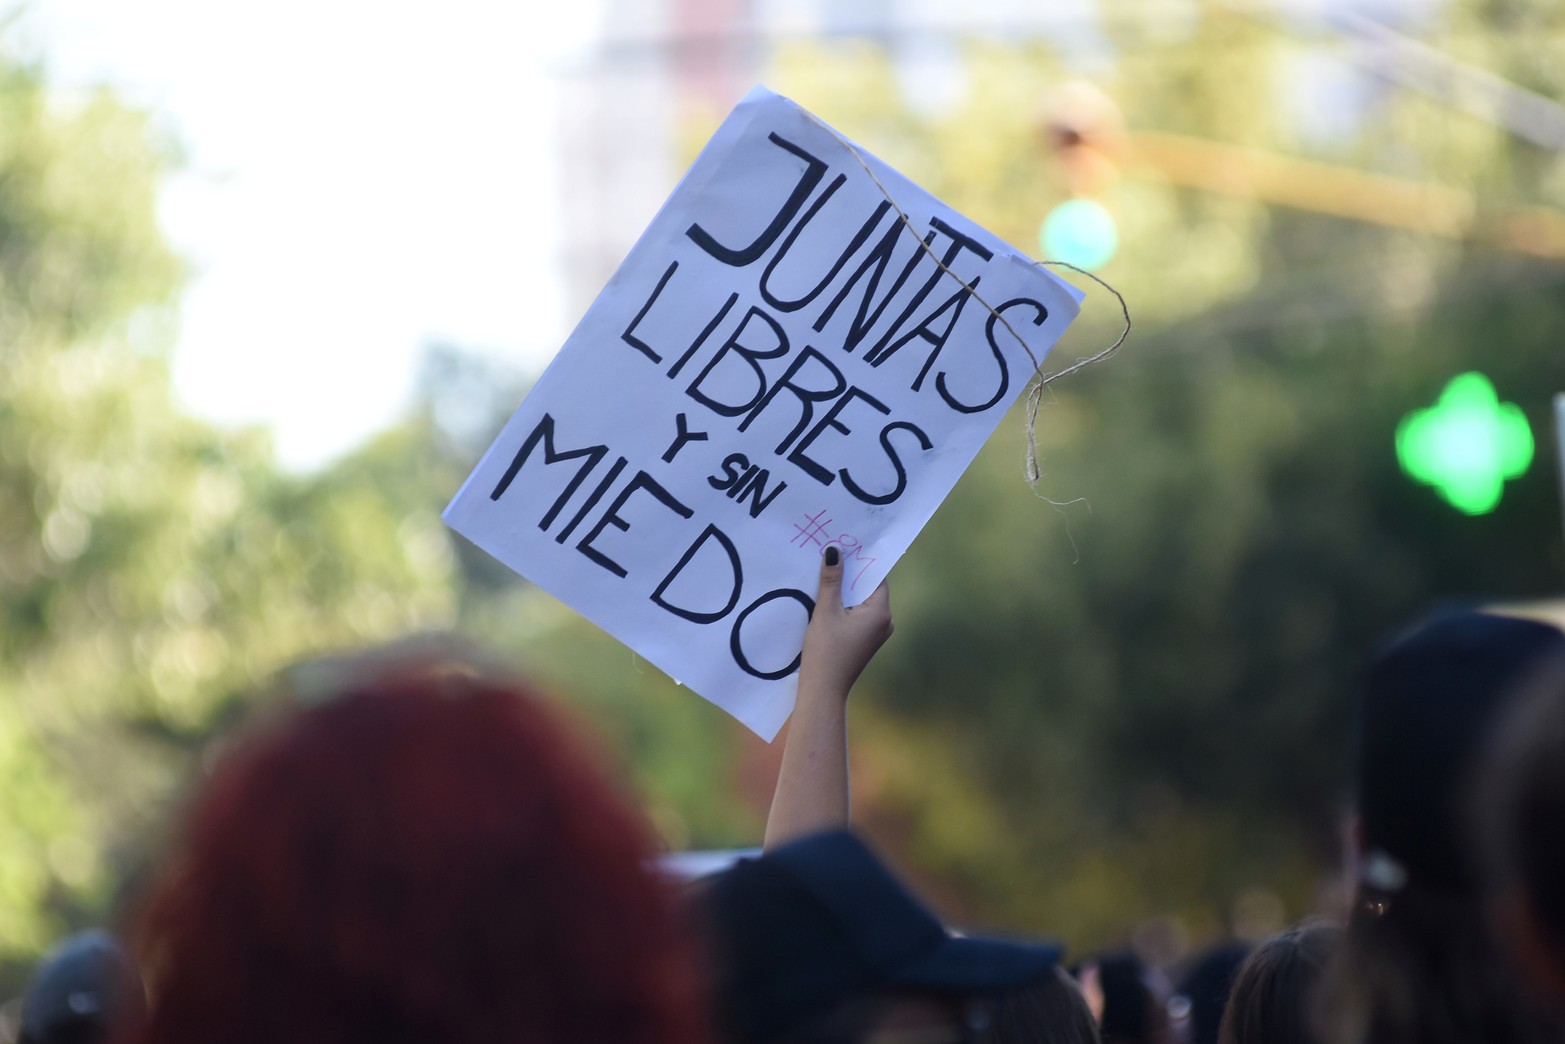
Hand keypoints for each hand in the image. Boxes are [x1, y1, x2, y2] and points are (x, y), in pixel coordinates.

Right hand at [798, 545, 892, 703]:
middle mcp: (886, 621)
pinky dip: (845, 606)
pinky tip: (827, 599)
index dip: (860, 561)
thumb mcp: (826, 611)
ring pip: (861, 602)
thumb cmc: (825, 651)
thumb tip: (835, 550)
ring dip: (845, 591)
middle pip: (868, 588)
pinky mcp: (866, 641)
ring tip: (826, 574)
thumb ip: (832, 580)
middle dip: (850, 575)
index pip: (875, 576)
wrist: (823, 691)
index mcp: (881, 612)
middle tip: (832, 555)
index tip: (845, 545)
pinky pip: (857, 615)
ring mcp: (877, 633)